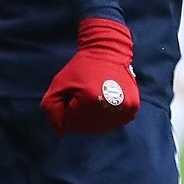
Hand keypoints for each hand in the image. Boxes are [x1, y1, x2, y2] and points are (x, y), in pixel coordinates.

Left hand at [41, 18, 139, 133]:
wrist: (109, 51)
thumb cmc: (80, 68)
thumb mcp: (58, 84)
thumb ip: (51, 109)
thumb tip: (62, 132)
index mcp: (90, 101)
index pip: (70, 122)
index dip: (66, 109)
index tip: (72, 93)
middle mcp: (110, 108)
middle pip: (85, 127)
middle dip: (79, 115)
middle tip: (83, 96)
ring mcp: (124, 111)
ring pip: (99, 128)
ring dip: (92, 118)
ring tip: (94, 99)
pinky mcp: (132, 110)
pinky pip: (113, 123)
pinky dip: (106, 117)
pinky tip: (104, 103)